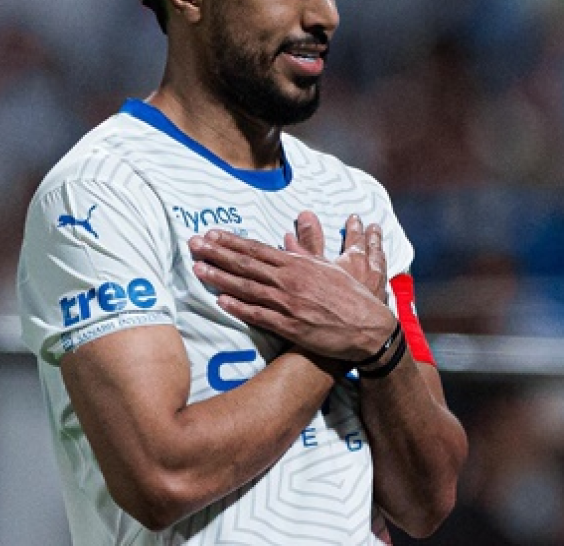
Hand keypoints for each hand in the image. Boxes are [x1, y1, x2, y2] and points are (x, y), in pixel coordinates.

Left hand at [188, 210, 395, 361]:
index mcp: (299, 264)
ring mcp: (290, 303)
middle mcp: (291, 280)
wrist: (369, 328)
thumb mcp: (331, 267)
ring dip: (221, 277)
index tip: (211, 234)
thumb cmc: (351, 297)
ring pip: (248, 287)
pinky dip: (239, 307)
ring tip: (198, 269)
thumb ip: (306, 252)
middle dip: (218, 253)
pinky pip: (259, 315)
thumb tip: (286, 239)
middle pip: (247, 264)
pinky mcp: (291, 326)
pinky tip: (220, 301)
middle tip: (193, 244)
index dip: (232, 241)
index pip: (258, 249)